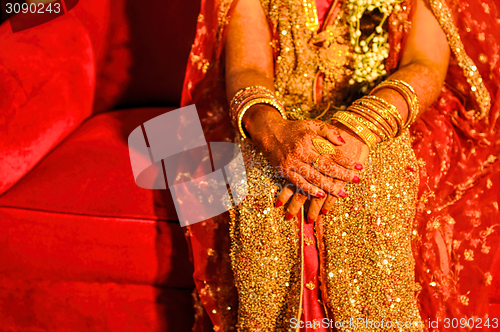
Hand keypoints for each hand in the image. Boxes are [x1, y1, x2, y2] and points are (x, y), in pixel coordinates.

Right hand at [245, 105, 360, 197]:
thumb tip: (344, 142)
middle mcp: (300, 151)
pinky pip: (298, 183)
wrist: (269, 133)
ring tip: (342, 193)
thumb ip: (329, 131)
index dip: (346, 160)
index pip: (331, 152)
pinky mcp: (284, 171)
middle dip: (341, 175)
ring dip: (329, 186)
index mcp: (309, 138)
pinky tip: (321, 194)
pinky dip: (310, 190)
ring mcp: (291, 162)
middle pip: (324, 166)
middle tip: (356, 181)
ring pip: (313, 177)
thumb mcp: (312, 124)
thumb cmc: (295, 129)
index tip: (359, 167)